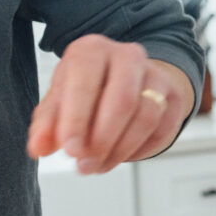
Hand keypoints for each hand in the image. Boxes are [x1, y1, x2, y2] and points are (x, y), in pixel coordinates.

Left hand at [27, 34, 194, 173]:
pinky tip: (119, 157)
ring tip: (98, 166)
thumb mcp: (61, 99)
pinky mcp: (174, 98)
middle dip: (103, 139)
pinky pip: (163, 130)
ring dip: (121, 150)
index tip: (70, 150)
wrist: (129, 79)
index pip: (86, 83)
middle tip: (85, 164)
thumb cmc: (89, 89)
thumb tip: (40, 148)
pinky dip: (139, 150)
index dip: (78, 119)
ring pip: (146, 118)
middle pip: (123, 101)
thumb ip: (48, 123)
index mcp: (93, 50)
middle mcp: (128, 56)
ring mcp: (157, 76)